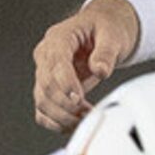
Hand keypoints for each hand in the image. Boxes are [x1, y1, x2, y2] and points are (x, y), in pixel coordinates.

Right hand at [31, 0, 139, 130]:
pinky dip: (55, 122)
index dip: (65, 83)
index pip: (55, 62)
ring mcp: (45, 72)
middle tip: (88, 113)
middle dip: (66, 104)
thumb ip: (106, 52)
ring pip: (42, 100)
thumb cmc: (106, 28)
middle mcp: (46, 55)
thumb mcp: (112, 34)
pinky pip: (43, 110)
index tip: (79, 99)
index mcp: (59, 37)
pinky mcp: (49, 88)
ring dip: (61, 116)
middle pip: (45, 85)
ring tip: (85, 120)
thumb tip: (100, 70)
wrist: (103, 29)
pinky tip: (73, 126)